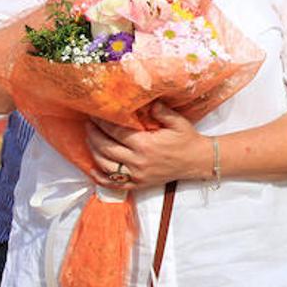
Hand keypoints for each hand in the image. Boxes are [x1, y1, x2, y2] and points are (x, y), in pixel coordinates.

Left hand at [84, 102, 205, 190]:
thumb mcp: (178, 122)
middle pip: (106, 148)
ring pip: (106, 165)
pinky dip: (100, 178)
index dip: (102, 122)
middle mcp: (139, 161)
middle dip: (94, 135)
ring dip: (94, 152)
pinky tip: (93, 169)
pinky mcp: (139, 184)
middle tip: (88, 125)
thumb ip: (161, 111)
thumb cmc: (188, 140)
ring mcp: (138, 175)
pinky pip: (115, 184)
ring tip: (90, 140)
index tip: (95, 114)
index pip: (115, 132)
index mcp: (146, 145)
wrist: (197, 161)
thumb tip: (146, 102)